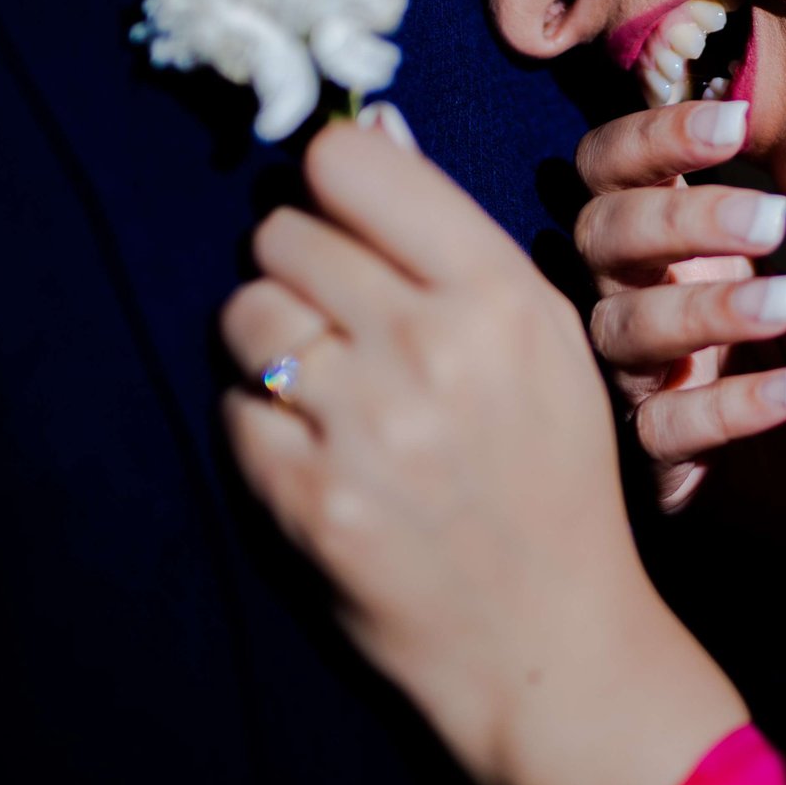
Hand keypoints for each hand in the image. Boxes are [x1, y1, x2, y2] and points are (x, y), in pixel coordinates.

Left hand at [220, 121, 746, 784]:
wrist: (549, 642)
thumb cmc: (550, 481)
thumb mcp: (545, 345)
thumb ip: (454, 248)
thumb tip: (362, 142)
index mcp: (501, 296)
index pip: (353, 163)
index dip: (331, 184)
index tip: (340, 217)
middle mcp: (430, 349)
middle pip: (284, 234)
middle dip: (300, 269)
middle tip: (339, 320)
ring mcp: (363, 428)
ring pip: (246, 315)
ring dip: (272, 344)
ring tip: (326, 388)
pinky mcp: (306, 499)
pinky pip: (235, 407)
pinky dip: (264, 425)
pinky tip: (320, 454)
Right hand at [577, 101, 785, 541]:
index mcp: (684, 241)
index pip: (618, 168)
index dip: (651, 136)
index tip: (735, 124)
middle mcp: (646, 298)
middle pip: (601, 234)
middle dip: (677, 218)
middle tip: (771, 221)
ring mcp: (646, 378)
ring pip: (619, 328)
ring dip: (699, 307)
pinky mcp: (663, 459)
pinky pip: (664, 426)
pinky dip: (727, 404)